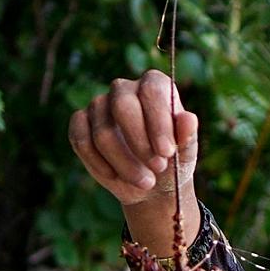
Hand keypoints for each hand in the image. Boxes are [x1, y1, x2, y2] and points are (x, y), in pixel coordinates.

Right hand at [68, 70, 200, 206]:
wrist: (151, 184)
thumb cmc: (172, 162)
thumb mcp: (186, 153)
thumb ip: (188, 135)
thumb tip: (189, 119)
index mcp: (154, 85)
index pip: (152, 91)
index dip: (159, 122)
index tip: (167, 152)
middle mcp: (124, 89)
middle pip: (122, 106)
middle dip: (139, 143)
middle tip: (157, 168)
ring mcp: (99, 105)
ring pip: (102, 131)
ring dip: (124, 163)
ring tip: (145, 181)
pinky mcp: (80, 123)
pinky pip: (81, 140)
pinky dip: (98, 163)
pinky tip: (115, 176)